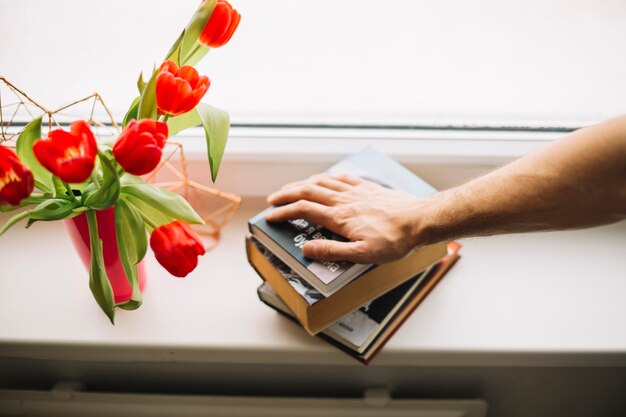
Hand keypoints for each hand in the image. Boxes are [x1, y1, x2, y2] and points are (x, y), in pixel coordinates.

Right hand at [265, 173, 425, 263]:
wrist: (420, 220)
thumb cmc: (395, 241)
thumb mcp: (362, 255)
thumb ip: (332, 251)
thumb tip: (307, 249)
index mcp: (339, 218)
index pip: (303, 211)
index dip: (283, 212)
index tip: (270, 216)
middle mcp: (344, 201)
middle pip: (307, 191)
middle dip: (286, 194)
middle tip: (273, 199)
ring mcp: (356, 192)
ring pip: (322, 182)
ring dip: (302, 184)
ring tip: (291, 188)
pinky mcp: (368, 188)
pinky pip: (342, 177)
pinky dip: (327, 177)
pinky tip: (324, 178)